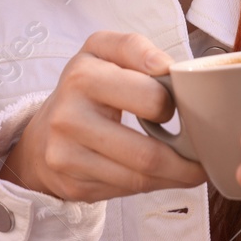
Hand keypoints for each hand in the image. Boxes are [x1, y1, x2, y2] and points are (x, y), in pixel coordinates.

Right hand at [0, 31, 206, 201]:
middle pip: (148, 152)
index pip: (149, 96)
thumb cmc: (85, 88)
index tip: (180, 105)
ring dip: (175, 177)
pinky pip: (127, 190)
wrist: (43, 135)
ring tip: (190, 168)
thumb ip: (136, 49)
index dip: (173, 105)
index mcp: (83, 75)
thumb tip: (169, 68)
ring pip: (140, 178)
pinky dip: (153, 185)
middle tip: (198, 150)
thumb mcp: (102, 52)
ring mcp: (67, 154)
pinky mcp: (73, 183)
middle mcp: (69, 116)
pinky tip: (160, 174)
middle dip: (184, 156)